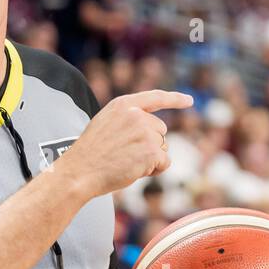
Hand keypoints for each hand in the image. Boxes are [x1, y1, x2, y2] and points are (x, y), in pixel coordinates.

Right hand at [57, 90, 192, 196]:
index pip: (155, 97)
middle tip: (125, 154)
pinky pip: (165, 162)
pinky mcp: (151, 151)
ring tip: (126, 162)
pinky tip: (134, 170)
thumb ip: (127, 119)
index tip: (189, 101)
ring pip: (163, 147)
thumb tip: (153, 128)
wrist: (80, 171)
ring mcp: (145, 132)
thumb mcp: (105, 123)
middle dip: (150, 144)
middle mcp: (136, 114)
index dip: (174, 99)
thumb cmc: (90, 153)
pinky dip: (154, 170)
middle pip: (160, 130)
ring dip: (150, 158)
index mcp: (123, 105)